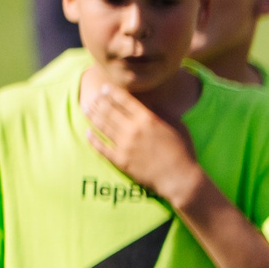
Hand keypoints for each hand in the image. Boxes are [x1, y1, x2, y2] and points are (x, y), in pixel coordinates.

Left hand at [81, 75, 201, 205]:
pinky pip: (101, 148)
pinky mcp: (121, 161)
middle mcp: (133, 129)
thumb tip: (147, 103)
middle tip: (93, 97)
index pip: (123, 100)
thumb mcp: (176, 126)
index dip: (111, 92)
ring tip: (86, 109)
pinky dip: (93, 139)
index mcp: (147, 118)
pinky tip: (88, 133)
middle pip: (108, 110)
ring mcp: (125, 145)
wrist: (181, 179)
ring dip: (92, 115)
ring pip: (102, 126)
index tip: (105, 88)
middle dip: (98, 101)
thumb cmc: (183, 152)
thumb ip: (160, 113)